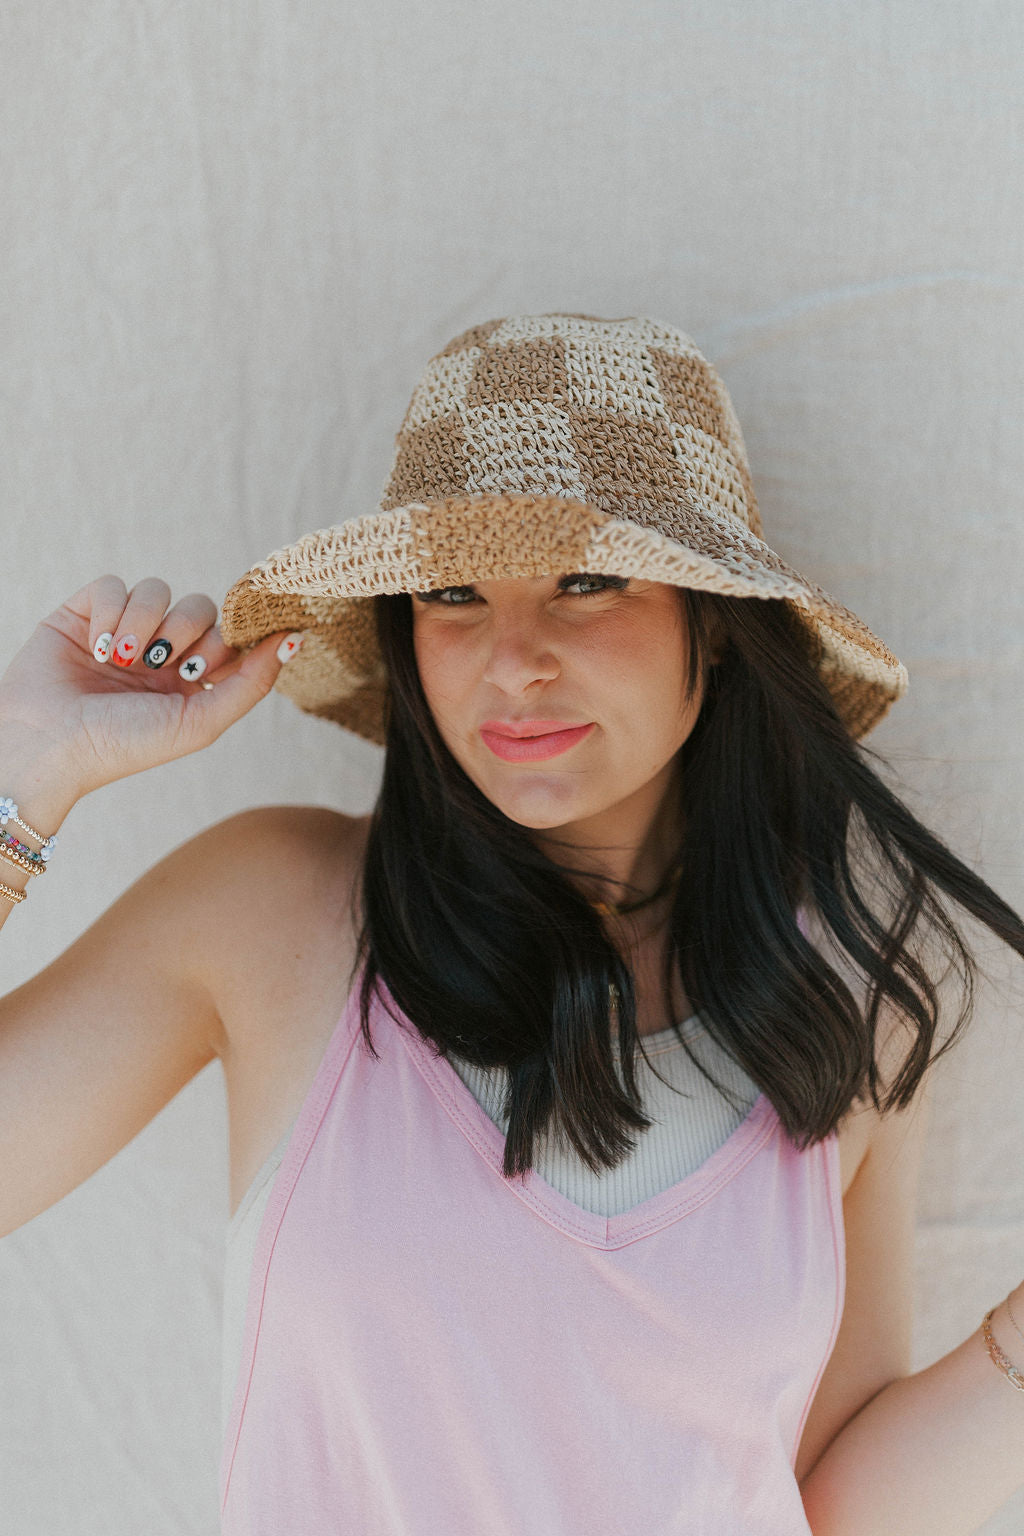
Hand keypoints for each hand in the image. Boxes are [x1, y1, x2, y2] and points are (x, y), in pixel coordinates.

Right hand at [0, 575, 301, 799]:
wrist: (49, 745)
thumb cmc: (124, 745)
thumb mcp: (201, 722)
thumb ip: (252, 682)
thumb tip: (294, 639)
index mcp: (192, 678)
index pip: (229, 633)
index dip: (225, 639)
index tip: (204, 665)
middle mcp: (160, 651)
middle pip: (199, 606)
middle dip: (184, 632)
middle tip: (161, 665)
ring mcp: (122, 629)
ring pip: (157, 590)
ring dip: (144, 623)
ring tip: (120, 660)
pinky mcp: (83, 612)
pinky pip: (111, 583)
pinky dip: (108, 612)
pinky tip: (96, 647)